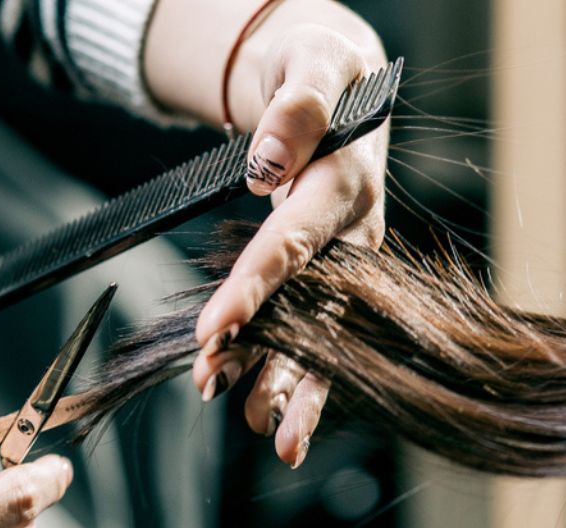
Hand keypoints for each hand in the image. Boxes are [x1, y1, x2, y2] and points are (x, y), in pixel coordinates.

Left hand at [146, 0, 386, 466]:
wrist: (338, 81)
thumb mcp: (311, 64)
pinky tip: (260, 406)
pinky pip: (309, 326)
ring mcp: (342, 258)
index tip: (213, 329)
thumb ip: (296, 109)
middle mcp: (352, 233)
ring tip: (255, 426)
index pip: (294, 241)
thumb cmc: (319, 68)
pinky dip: (287, 368)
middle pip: (316, 308)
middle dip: (283, 363)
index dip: (255, 288)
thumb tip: (267, 163)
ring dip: (284, 380)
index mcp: (347, 185)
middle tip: (246, 410)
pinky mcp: (327, 272)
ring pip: (318, 331)